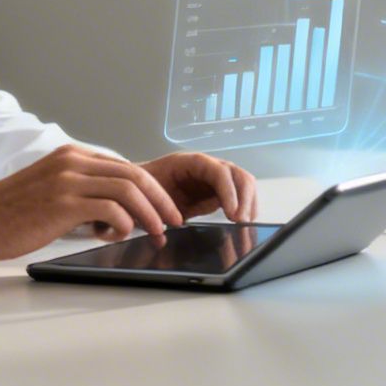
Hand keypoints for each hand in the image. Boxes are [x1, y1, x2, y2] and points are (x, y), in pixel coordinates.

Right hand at [0, 145, 185, 268]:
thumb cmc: (9, 214)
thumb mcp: (50, 191)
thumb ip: (80, 192)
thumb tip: (114, 211)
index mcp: (72, 156)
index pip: (125, 167)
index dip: (152, 190)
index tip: (165, 210)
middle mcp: (72, 162)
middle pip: (134, 174)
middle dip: (161, 201)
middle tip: (173, 223)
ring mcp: (68, 180)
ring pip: (128, 189)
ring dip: (149, 214)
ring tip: (156, 234)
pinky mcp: (62, 203)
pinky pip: (110, 209)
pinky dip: (124, 223)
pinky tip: (119, 236)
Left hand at [137, 152, 257, 223]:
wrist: (137, 188)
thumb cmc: (143, 188)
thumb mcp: (152, 195)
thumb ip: (167, 205)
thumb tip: (180, 222)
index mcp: (190, 162)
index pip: (220, 172)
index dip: (229, 192)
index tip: (232, 214)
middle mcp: (207, 166)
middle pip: (238, 174)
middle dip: (244, 198)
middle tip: (241, 222)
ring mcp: (214, 178)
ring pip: (243, 183)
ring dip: (248, 203)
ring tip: (244, 224)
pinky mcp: (217, 191)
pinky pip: (239, 194)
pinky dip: (245, 207)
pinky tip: (242, 221)